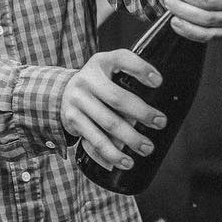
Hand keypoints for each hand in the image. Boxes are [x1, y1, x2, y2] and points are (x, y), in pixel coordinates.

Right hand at [62, 50, 166, 171]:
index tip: (159, 82)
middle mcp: (87, 79)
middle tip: (160, 123)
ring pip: (108, 123)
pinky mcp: (72, 120)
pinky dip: (111, 153)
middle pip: (117, 98)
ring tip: (147, 148)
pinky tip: (125, 161)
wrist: (60, 92)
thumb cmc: (96, 83)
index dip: (141, 69)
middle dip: (142, 113)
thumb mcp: (107, 70)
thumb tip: (161, 103)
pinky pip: (94, 140)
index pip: (122, 59)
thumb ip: (129, 77)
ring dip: (130, 138)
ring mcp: (77, 100)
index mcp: (100, 63)